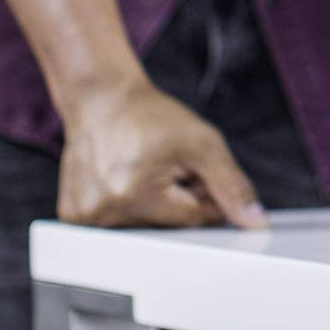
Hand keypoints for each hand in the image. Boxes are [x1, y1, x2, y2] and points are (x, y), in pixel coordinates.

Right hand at [57, 75, 265, 229]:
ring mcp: (85, 218)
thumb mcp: (203, 144)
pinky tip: (124, 180)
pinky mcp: (74, 217)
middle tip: (167, 168)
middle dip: (180, 202)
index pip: (197, 220)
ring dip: (156, 206)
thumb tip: (255, 225)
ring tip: (144, 171)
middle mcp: (105, 213)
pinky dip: (130, 207)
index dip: (205, 193)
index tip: (193, 169)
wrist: (103, 100)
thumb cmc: (151, 118)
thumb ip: (232, 186)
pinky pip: (118, 226)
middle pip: (170, 229)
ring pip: (146, 229)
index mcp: (137, 197)